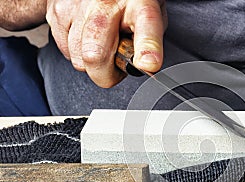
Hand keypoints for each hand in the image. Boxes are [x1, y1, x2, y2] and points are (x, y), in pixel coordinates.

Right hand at [46, 0, 166, 87]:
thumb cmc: (128, 4)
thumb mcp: (150, 15)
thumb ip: (149, 41)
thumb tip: (145, 67)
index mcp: (138, 3)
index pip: (146, 25)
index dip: (147, 48)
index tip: (148, 64)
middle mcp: (106, 2)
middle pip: (95, 54)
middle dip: (105, 75)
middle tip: (115, 70)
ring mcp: (78, 6)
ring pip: (78, 59)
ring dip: (91, 63)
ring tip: (103, 47)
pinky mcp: (58, 13)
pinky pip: (66, 52)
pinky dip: (77, 53)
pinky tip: (87, 39)